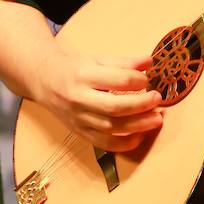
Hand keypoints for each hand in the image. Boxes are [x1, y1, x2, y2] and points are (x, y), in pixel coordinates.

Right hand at [36, 44, 163, 152]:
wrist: (45, 81)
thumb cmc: (75, 69)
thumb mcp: (97, 60)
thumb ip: (124, 62)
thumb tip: (149, 62)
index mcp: (84, 76)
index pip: (117, 80)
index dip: (138, 81)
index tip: (147, 80)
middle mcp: (80, 99)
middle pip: (115, 107)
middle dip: (141, 105)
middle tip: (157, 99)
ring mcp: (79, 119)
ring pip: (112, 128)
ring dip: (139, 126)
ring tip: (157, 119)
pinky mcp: (80, 133)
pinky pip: (105, 143)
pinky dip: (125, 143)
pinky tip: (140, 135)